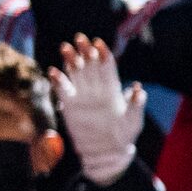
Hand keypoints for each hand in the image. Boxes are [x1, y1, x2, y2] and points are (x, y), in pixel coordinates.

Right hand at [49, 39, 145, 185]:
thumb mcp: (134, 120)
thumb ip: (135, 105)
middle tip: (80, 38)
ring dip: (70, 60)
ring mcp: (82, 96)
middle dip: (85, 52)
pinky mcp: (70, 105)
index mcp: (113, 89)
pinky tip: (53, 71)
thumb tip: (138, 89)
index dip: (103, 55)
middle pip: (90, 66)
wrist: (107, 152)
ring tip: (66, 47)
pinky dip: (58, 81)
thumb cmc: (124, 135)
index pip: (107, 68)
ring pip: (75, 73)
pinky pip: (63, 90)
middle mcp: (96, 89)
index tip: (98, 43)